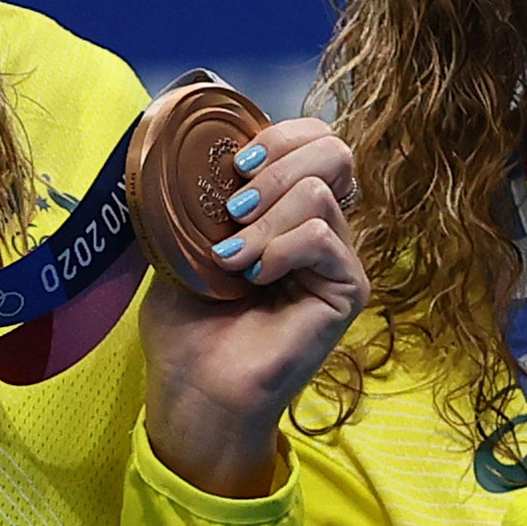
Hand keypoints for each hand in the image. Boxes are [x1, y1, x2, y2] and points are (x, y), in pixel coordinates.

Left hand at [136, 115, 364, 498]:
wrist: (195, 389)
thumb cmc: (187, 328)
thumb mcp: (178, 244)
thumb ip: (197, 196)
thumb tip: (189, 149)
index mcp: (285, 208)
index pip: (313, 138)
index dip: (280, 135)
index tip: (235, 164)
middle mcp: (319, 226)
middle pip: (333, 149)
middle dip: (275, 165)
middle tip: (234, 207)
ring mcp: (337, 258)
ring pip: (320, 191)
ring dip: (266, 218)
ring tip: (232, 259)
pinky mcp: (348, 289)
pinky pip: (325, 237)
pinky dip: (282, 248)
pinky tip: (255, 278)